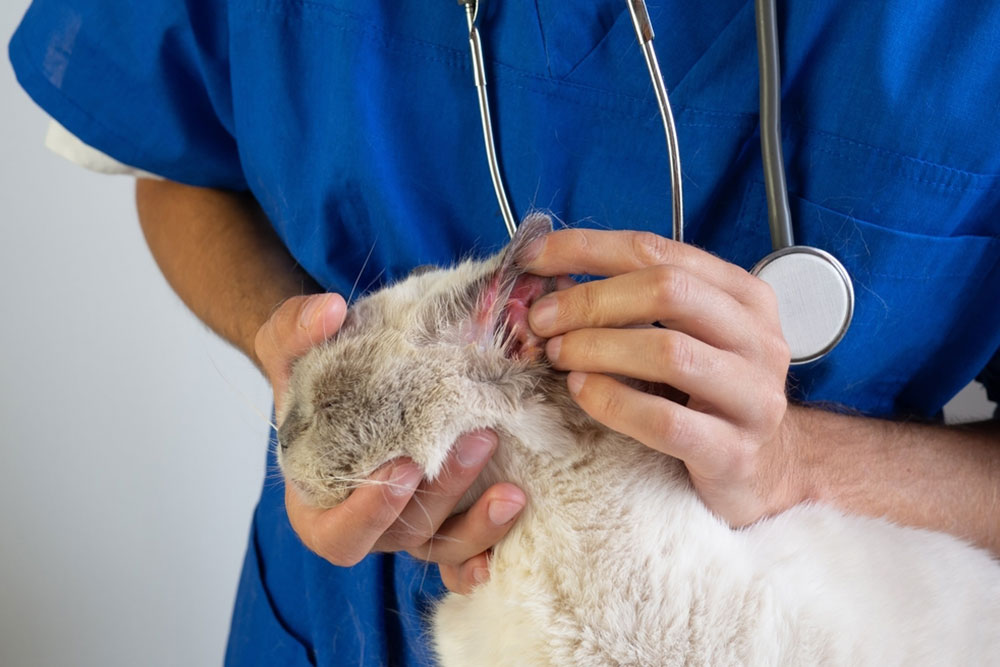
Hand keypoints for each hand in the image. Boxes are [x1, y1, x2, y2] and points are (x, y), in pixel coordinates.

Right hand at [254, 294, 524, 592]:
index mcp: (319, 500)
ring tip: (513, 490)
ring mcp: (409, 522)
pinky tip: (517, 517)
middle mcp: (366, 521)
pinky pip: (468, 546)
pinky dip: (490, 543)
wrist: (350, 374)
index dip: (370, 512)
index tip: (404, 466)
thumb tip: (328, 310)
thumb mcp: (288, 344)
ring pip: (444, 544)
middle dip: (444, 492)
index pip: (338, 534)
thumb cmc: (315, 372)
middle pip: (405, 533)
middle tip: (480, 438)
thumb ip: (295, 328)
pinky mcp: (447, 513)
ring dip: (479, 523)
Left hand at [524, 230, 797, 526]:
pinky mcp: (734, 452)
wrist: (761, 467)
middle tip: (541, 319)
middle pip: (667, 291)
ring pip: (670, 352)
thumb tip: (550, 282)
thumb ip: (633, 304)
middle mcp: (757, 337)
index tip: (534, 258)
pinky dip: (614, 402)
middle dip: (590, 300)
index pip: (656, 251)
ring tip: (558, 354)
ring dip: (598, 348)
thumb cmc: (707, 392)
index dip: (588, 248)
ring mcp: (753, 396)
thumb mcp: (683, 334)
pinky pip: (667, 421)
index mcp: (742, 295)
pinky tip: (582, 391)